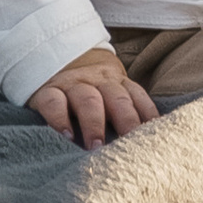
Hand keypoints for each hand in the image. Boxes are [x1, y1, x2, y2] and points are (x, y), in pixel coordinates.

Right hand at [28, 50, 160, 144]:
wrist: (53, 54)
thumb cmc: (89, 88)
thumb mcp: (109, 92)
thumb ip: (125, 110)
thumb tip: (150, 142)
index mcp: (117, 82)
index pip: (137, 98)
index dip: (148, 117)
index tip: (156, 140)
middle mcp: (98, 81)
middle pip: (117, 99)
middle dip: (126, 122)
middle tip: (130, 148)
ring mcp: (73, 84)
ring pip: (88, 100)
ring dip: (95, 123)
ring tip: (96, 147)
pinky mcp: (46, 91)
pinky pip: (54, 102)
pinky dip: (59, 119)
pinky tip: (66, 136)